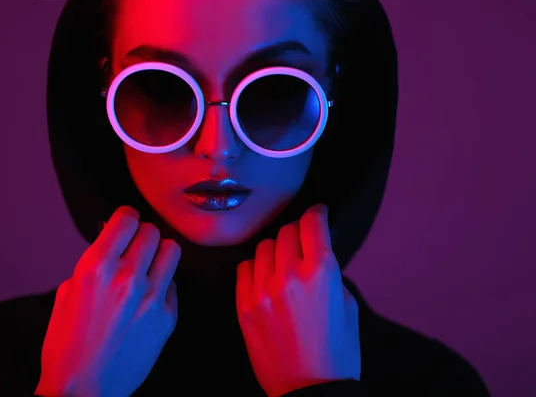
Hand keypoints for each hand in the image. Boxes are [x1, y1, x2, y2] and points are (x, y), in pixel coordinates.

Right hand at [35, 206, 179, 396]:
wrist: (83, 390)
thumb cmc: (67, 346)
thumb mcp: (67, 294)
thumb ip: (91, 265)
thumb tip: (110, 246)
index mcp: (96, 267)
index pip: (126, 218)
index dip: (125, 218)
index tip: (125, 223)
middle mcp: (127, 277)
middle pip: (151, 231)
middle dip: (141, 235)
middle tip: (135, 247)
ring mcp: (152, 297)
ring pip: (172, 250)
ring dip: (159, 253)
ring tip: (149, 265)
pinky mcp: (167, 317)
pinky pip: (174, 284)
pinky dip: (164, 284)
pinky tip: (151, 296)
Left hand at [236, 204, 359, 396]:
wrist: (310, 390)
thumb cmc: (337, 353)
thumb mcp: (348, 306)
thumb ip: (330, 273)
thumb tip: (316, 254)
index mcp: (321, 274)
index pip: (312, 224)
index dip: (316, 214)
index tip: (317, 215)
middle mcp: (289, 276)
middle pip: (286, 231)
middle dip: (297, 232)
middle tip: (302, 241)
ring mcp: (262, 291)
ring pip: (264, 247)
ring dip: (276, 249)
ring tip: (283, 263)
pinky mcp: (244, 306)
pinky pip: (245, 268)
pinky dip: (256, 267)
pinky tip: (266, 277)